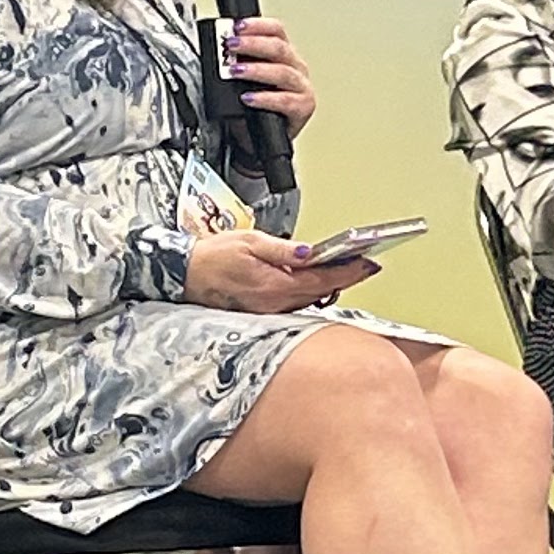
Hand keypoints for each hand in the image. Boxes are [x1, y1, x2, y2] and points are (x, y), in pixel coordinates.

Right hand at [185, 230, 366, 312]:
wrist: (184, 275)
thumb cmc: (213, 257)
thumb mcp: (250, 241)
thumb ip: (284, 250)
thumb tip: (311, 252)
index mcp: (274, 285)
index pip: (322, 279)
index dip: (349, 271)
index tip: (368, 263)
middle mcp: (275, 303)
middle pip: (321, 292)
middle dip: (346, 278)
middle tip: (367, 264)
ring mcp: (271, 310)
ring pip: (311, 299)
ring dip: (330, 284)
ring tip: (349, 269)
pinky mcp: (265, 311)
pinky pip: (296, 303)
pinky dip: (311, 291)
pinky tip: (318, 281)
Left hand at [223, 17, 315, 134]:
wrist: (257, 140)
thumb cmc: (251, 107)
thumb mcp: (243, 79)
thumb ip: (236, 61)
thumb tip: (218, 46)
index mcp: (283, 54)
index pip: (276, 30)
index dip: (257, 25)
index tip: (236, 26)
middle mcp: (296, 67)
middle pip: (279, 47)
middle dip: (252, 44)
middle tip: (230, 45)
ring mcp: (301, 87)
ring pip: (283, 72)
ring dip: (256, 70)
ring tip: (235, 71)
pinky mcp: (303, 108)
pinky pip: (285, 101)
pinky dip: (265, 98)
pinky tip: (248, 98)